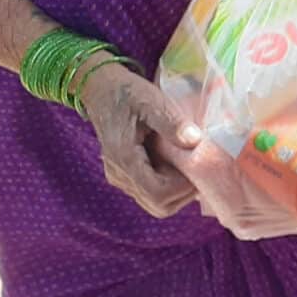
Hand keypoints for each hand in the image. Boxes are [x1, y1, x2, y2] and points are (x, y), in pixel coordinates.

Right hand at [79, 64, 203, 217]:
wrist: (101, 91)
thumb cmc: (127, 93)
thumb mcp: (151, 100)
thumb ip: (171, 121)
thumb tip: (194, 141)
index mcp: (125, 159)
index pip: (159, 194)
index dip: (183, 186)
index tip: (196, 164)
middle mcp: (120, 175)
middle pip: (159, 206)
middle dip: (183, 192)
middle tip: (195, 166)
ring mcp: (121, 178)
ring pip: (156, 204)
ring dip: (177, 190)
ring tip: (186, 163)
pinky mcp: (125, 176)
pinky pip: (150, 193)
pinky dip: (168, 185)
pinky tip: (175, 162)